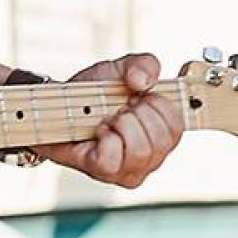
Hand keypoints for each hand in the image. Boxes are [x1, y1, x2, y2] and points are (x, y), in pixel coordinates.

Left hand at [35, 53, 182, 187]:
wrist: (60, 104)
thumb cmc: (94, 92)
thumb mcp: (121, 68)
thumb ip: (143, 65)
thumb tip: (143, 81)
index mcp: (162, 131)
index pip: (177, 124)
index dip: (158, 102)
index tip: (140, 94)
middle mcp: (152, 155)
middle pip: (161, 138)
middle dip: (137, 112)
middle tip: (120, 106)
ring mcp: (130, 169)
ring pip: (140, 149)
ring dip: (121, 124)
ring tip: (109, 118)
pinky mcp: (106, 173)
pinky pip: (112, 159)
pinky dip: (104, 138)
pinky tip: (99, 130)